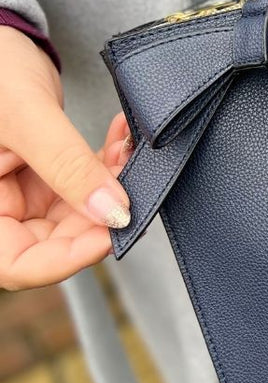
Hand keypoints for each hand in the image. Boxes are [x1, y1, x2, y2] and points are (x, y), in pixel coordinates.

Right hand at [0, 27, 132, 289]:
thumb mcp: (27, 117)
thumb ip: (68, 167)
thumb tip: (115, 213)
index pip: (16, 264)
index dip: (64, 260)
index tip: (111, 233)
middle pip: (52, 242)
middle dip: (100, 217)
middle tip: (136, 187)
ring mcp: (20, 191)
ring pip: (77, 213)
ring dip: (111, 187)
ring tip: (130, 151)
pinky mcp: (43, 171)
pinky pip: (83, 183)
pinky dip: (107, 165)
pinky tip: (122, 139)